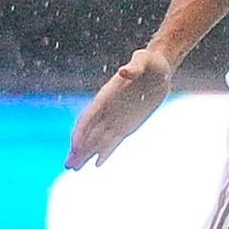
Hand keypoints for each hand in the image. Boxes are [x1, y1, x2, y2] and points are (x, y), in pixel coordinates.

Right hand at [67, 48, 174, 168]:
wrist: (160, 68)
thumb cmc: (151, 62)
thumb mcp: (144, 60)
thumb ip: (134, 66)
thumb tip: (124, 71)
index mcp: (107, 95)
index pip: (90, 116)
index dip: (82, 131)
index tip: (75, 146)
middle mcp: (107, 109)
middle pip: (89, 132)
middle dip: (79, 149)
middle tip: (68, 165)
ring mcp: (116, 118)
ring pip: (98, 139)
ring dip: (86, 154)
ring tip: (73, 168)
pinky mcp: (127, 125)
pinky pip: (113, 141)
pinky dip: (105, 152)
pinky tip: (97, 164)